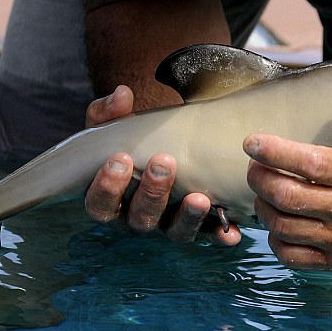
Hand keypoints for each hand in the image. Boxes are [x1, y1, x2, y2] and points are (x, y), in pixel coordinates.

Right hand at [83, 85, 242, 244]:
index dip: (107, 186)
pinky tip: (231, 232)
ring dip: (187, 217)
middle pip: (139, 218)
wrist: (160, 146)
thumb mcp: (113, 126)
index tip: (120, 159)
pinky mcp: (196, 225)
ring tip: (199, 199)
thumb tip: (122, 94)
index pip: (100, 202)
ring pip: (173, 232)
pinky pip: (207, 235)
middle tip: (164, 162)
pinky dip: (219, 234)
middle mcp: (136, 216)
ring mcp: (167, 223)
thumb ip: (109, 112)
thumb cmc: (130, 141)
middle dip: (152, 192)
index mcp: (111, 197)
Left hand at [244, 40, 331, 271]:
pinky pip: (293, 257)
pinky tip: (279, 222)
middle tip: (254, 166)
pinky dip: (276, 241)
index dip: (274, 152)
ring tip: (264, 191)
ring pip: (284, 227)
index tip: (251, 141)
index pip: (308, 163)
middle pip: (287, 196)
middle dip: (260, 179)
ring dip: (264, 208)